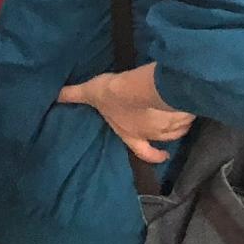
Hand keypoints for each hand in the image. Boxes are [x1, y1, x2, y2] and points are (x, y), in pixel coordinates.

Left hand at [56, 66, 195, 163]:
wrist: (139, 87)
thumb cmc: (113, 95)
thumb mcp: (90, 93)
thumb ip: (73, 95)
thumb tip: (54, 96)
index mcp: (132, 134)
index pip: (143, 152)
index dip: (153, 156)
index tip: (161, 156)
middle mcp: (153, 133)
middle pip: (166, 138)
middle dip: (167, 132)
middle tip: (168, 123)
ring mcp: (170, 125)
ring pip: (179, 128)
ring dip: (178, 120)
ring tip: (177, 110)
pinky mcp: (183, 113)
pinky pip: (189, 114)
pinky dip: (188, 110)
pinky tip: (188, 101)